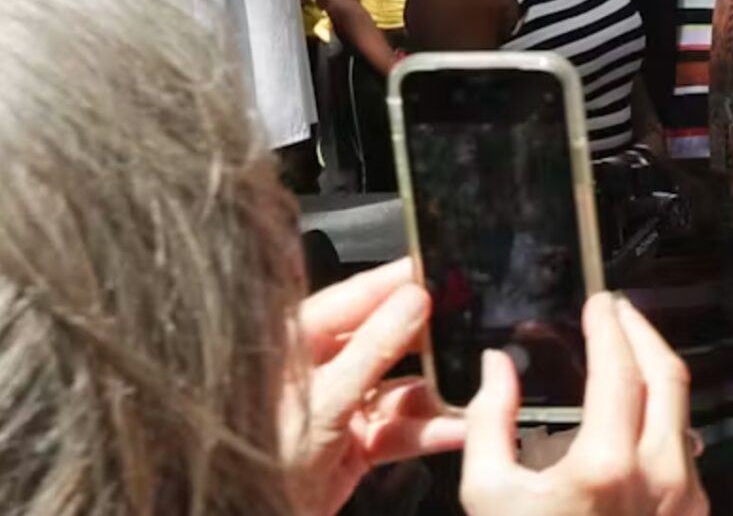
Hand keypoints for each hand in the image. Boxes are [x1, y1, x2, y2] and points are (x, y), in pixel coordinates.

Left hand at [280, 260, 468, 515]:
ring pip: (400, 389)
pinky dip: (430, 430)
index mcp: (296, 346)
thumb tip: (412, 301)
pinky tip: (455, 428)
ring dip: (436, 394)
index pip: (355, 298)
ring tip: (470, 391)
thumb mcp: (325, 401)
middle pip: (386, 342)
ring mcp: (340, 408)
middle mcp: (320, 372)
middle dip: (429, 342)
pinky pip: (401, 428)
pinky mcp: (357, 444)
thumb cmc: (262, 462)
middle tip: (468, 328)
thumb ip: (372, 349)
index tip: (440, 270)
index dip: (398, 283)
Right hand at [460, 295, 707, 515]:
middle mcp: (661, 474)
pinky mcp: (695, 513)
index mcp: (607, 465)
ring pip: (683, 412)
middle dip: (643, 333)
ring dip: (656, 375)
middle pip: (668, 376)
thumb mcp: (490, 498)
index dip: (608, 326)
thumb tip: (497, 367)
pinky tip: (636, 416)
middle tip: (617, 312)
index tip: (597, 302)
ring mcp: (686, 495)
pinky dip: (662, 420)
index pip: (619, 368)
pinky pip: (685, 449)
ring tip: (625, 357)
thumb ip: (489, 423)